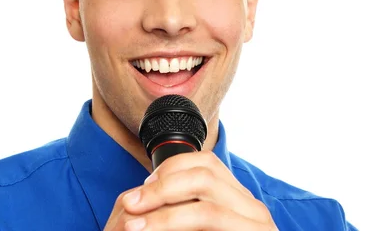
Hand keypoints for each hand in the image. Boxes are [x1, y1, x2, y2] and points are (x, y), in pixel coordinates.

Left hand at [105, 150, 277, 229]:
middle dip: (161, 189)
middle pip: (205, 177)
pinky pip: (211, 225)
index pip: (207, 163)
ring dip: (164, 217)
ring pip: (207, 210)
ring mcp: (257, 228)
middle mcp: (253, 208)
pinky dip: (177, 227)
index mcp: (239, 199)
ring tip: (132, 227)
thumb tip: (136, 199)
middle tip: (129, 204)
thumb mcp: (197, 224)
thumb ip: (181, 211)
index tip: (143, 185)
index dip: (171, 168)